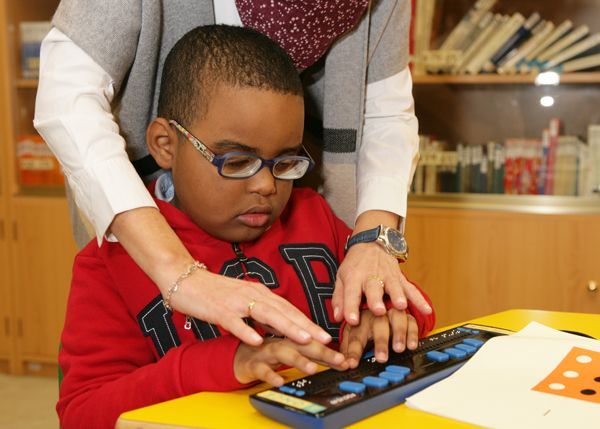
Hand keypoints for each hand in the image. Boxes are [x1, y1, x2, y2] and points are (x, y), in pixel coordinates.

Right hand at [110, 207, 331, 346]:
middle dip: (306, 327)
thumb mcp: (243, 299)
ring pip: (266, 315)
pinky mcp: (219, 310)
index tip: (325, 335)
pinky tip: (257, 341)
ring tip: (304, 339)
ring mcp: (236, 302)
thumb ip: (261, 310)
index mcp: (259, 293)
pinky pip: (235, 322)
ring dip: (287, 327)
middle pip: (284, 312)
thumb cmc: (214, 292)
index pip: (288, 309)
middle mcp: (252, 295)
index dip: (308, 322)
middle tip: (325, 340)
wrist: (184, 279)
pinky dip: (246, 331)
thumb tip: (280, 323)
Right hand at [234, 338, 348, 385]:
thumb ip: (306, 352)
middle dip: (321, 351)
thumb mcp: (287, 350)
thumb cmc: (264, 351)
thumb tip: (331, 358)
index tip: (345, 357)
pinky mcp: (252, 364)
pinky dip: (270, 374)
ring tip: (312, 368)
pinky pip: (261, 369)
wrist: (236, 354)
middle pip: (301, 344)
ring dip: (298, 359)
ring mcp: (266, 352)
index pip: (312, 341)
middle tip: (338, 360)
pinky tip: (280, 380)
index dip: (329, 348)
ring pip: (283, 353)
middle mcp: (279, 342)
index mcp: (289, 338)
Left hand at [332, 241, 431, 324]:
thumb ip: (339, 298)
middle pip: (374, 288)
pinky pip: (411, 289)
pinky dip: (419, 299)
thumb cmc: (355, 264)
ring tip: (401, 306)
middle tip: (378, 311)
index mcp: (354, 277)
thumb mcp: (342, 277)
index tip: (352, 321)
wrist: (371, 242)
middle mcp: (371, 276)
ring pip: (394, 287)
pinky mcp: (400, 278)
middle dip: (376, 300)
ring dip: (398, 296)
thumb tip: (336, 318)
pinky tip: (426, 310)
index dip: (350, 307)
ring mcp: (388, 276)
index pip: (351, 293)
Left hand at [340, 308, 418, 367]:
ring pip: (396, 318)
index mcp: (358, 318)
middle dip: (380, 341)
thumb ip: (347, 348)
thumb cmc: (363, 323)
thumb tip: (343, 363)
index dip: (353, 350)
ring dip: (399, 334)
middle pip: (377, 323)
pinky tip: (411, 345)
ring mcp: (391, 310)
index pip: (355, 334)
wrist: (378, 301)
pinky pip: (411, 320)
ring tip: (398, 349)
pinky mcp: (405, 313)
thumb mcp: (352, 333)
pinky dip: (412, 333)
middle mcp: (375, 312)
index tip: (352, 364)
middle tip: (382, 357)